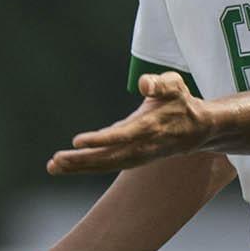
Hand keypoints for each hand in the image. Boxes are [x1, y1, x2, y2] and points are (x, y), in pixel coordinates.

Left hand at [46, 73, 213, 174]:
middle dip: (81, 161)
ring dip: (79, 167)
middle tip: (55, 162)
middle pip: (108, 157)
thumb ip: (160, 83)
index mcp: (149, 126)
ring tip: (53, 166)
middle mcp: (141, 146)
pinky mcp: (131, 159)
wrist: (196, 130)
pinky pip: (107, 165)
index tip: (77, 142)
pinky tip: (65, 166)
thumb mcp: (175, 85)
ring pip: (105, 165)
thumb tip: (144, 83)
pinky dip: (86, 167)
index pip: (121, 136)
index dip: (100, 140)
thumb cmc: (181, 102)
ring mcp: (136, 156)